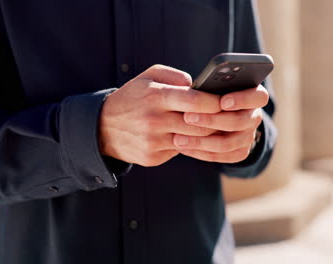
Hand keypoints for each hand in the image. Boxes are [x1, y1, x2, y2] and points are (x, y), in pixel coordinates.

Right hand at [98, 65, 220, 166]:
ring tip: (217, 128)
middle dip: (218, 122)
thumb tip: (200, 86)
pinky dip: (188, 145)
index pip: (195, 101)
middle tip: (229, 117)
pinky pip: (180, 152)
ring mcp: (153, 142)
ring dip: (207, 136)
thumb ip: (176, 77)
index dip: (216, 102)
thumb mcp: (149, 77)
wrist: (102, 127)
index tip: (227, 101)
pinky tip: (191, 138)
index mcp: (155, 97)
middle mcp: (154, 121)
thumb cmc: (133, 98)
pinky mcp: (152, 157)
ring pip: (193, 141)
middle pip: (199, 125)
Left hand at [172, 85, 268, 162]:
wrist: (217, 117)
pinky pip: (221, 156)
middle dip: (211, 120)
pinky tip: (183, 147)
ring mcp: (248, 136)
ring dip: (201, 141)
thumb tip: (194, 89)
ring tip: (178, 139)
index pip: (259, 97)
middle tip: (187, 117)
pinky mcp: (240, 152)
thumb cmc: (212, 94)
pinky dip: (201, 153)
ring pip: (228, 143)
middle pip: (240, 121)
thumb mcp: (214, 86)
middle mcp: (254, 117)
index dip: (242, 99)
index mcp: (254, 96)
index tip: (222, 102)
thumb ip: (211, 86)